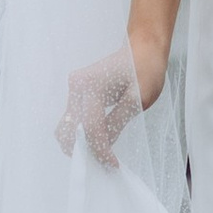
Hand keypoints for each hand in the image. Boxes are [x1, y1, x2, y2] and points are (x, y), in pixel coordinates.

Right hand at [54, 20, 167, 160]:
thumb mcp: (138, 99)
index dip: (100, 150)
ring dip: (81, 143)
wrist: (143, 49)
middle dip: (82, 149)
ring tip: (102, 153)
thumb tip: (102, 146)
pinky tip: (100, 140)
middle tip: (103, 161)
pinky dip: (83, 133)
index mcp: (91, 85)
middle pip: (67, 129)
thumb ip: (117, 123)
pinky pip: (75, 119)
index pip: (89, 128)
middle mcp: (77, 86)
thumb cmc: (145, 69)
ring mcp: (75, 88)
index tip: (113, 164)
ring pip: (67, 126)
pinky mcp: (78, 92)